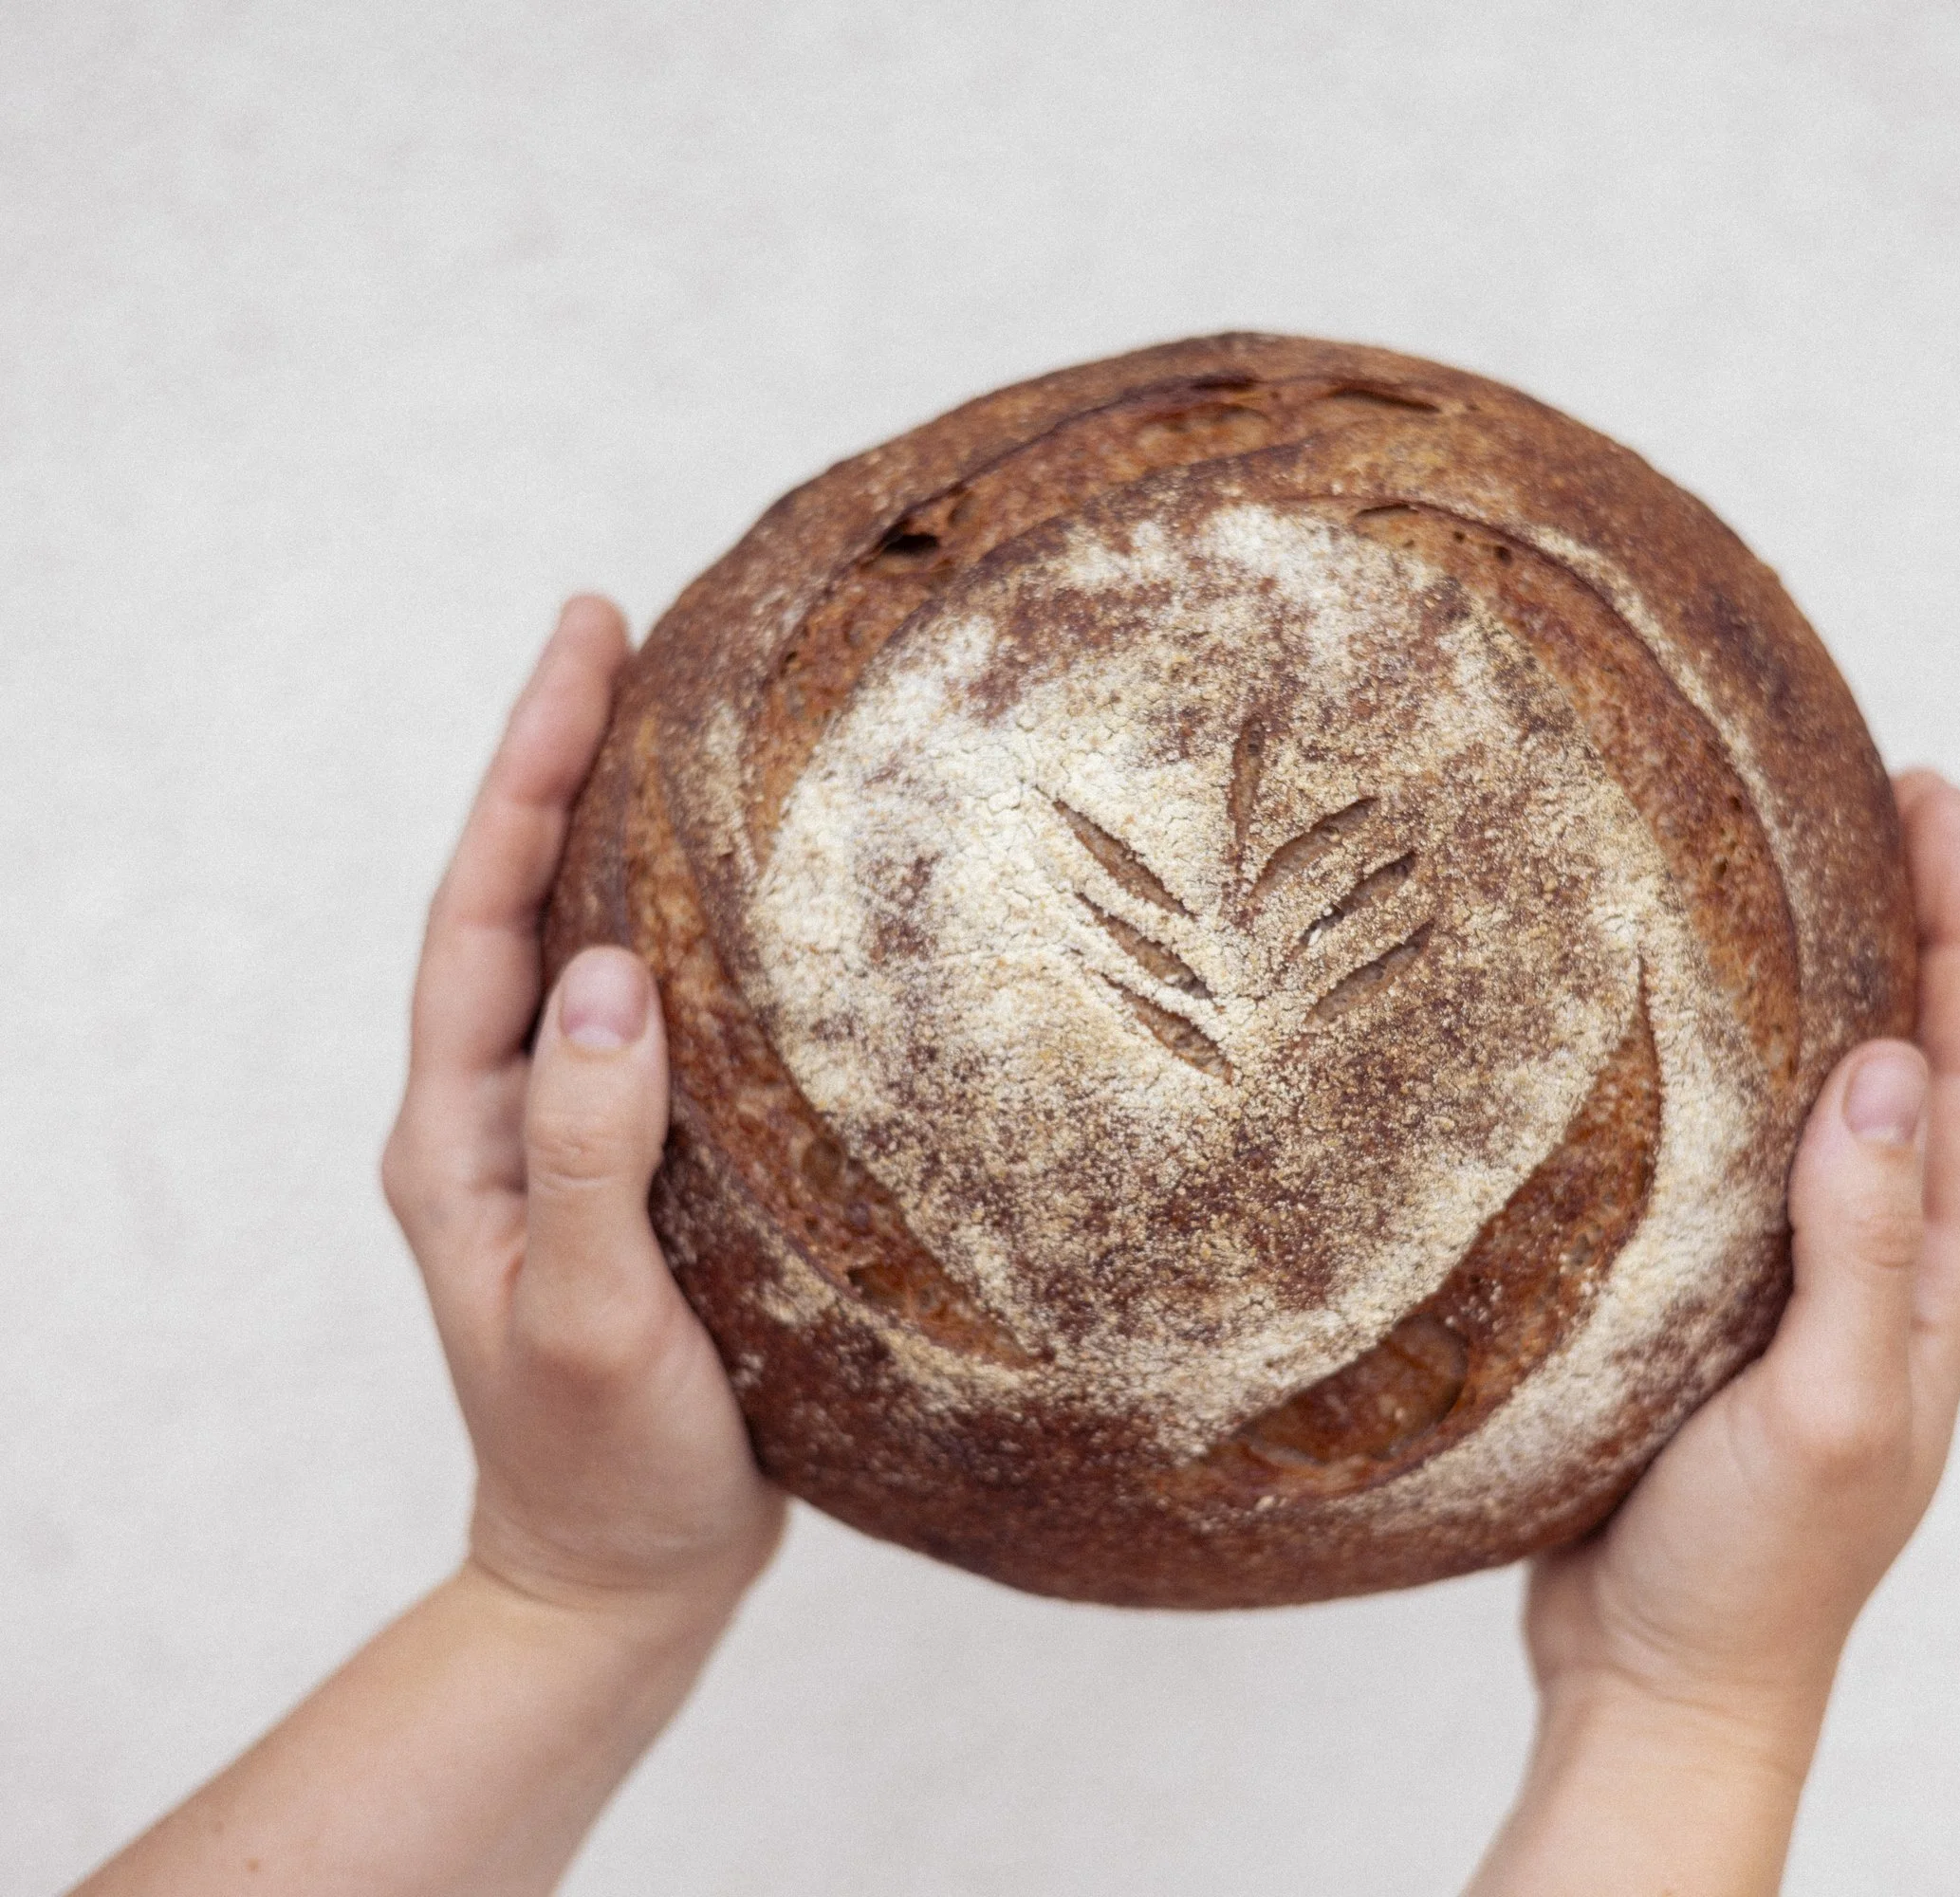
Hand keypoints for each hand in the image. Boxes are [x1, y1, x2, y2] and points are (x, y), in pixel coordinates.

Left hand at [380, 595, 785, 1629]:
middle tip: (631, 629)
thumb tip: (613, 973)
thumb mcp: (584, 1316)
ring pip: (589, 951)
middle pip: (524, 898)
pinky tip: (761, 902)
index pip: (480, 911)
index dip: (527, 766)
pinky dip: (700, 936)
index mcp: (458, 1132)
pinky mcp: (645, 1172)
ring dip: (627, 832)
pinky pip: (664, 1022)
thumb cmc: (600, 1464)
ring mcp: (571, 1139)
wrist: (623, 1579)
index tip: (585, 638)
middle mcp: (501, 1114)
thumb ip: (588, 1152)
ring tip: (691, 721)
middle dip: (567, 759)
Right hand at [1471, 769, 1959, 1893]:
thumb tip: (1888, 1068)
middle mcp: (1892, 1275)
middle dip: (1913, 928)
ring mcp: (1812, 1294)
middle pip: (1923, 1067)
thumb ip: (1861, 1249)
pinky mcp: (1726, 1315)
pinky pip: (1749, 1168)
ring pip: (1839, 1111)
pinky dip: (1736, 1082)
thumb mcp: (1822, 1408)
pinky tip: (1676, 1047)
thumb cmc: (1752, 1569)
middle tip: (1869, 798)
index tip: (1929, 797)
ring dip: (1834, 992)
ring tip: (1782, 883)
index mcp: (1939, 1288)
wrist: (1664, 1681)